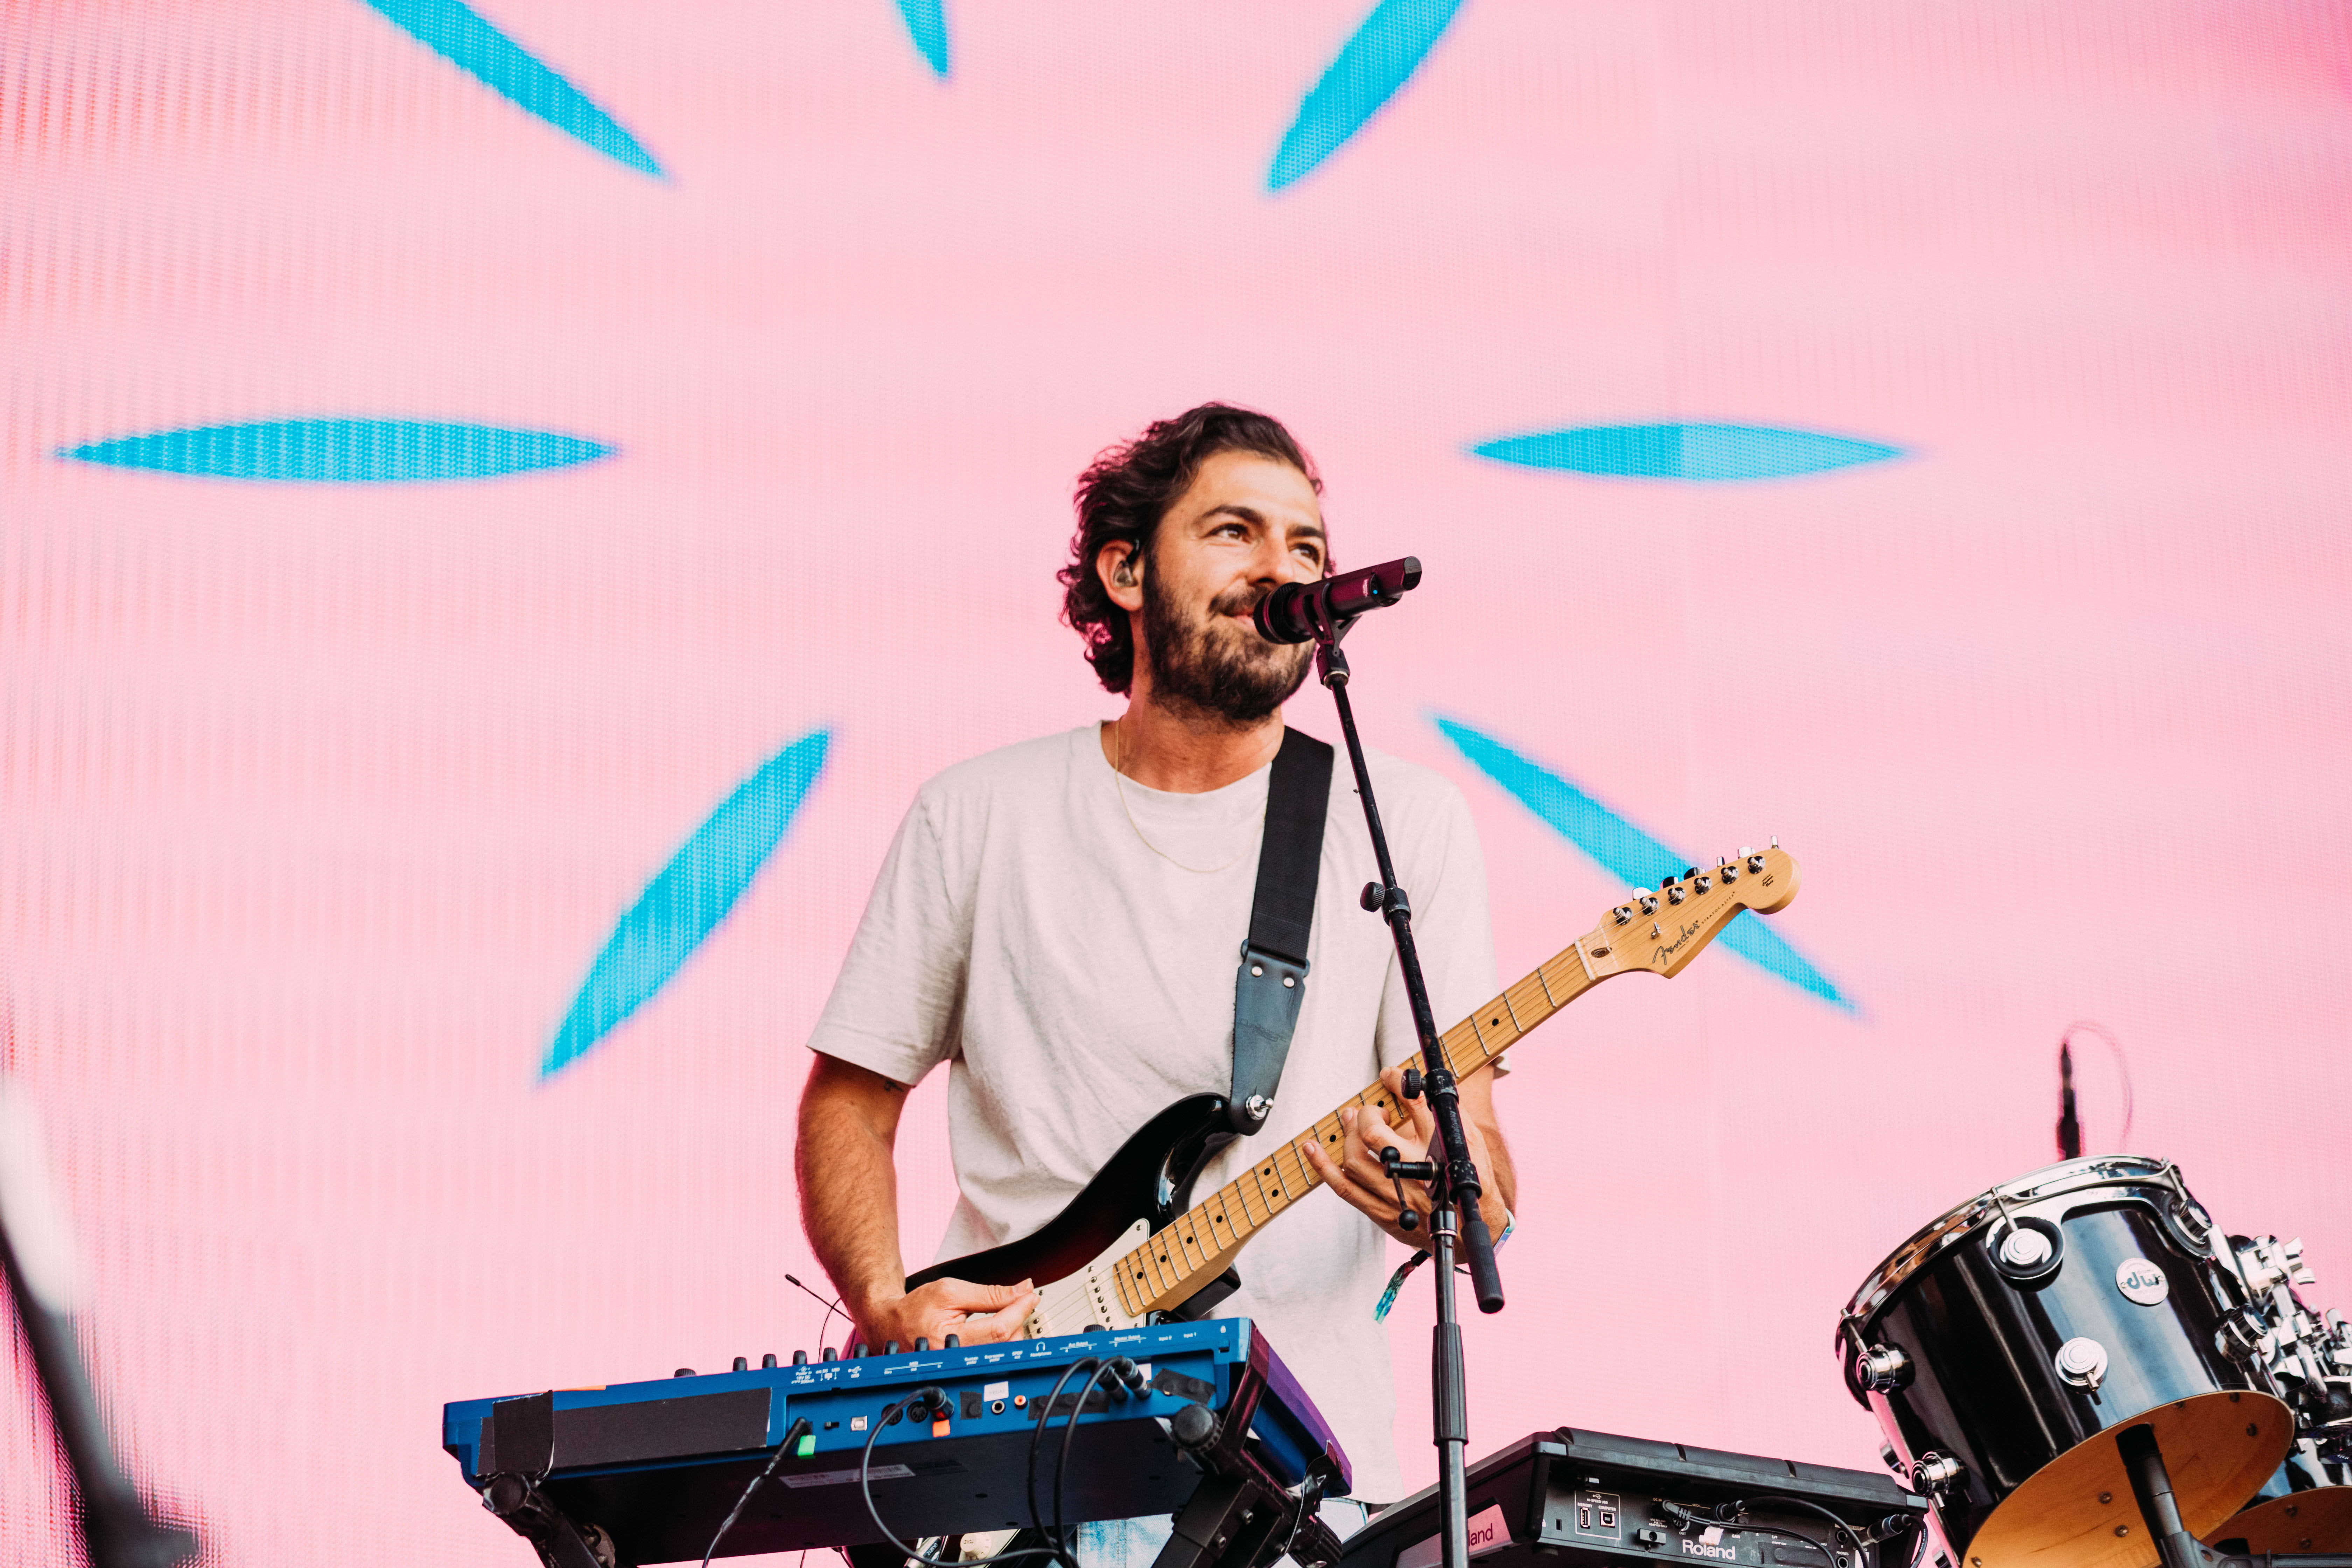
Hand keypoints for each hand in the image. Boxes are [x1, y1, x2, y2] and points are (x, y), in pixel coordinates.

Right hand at [852, 1277, 1038, 1350]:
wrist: (891, 1325)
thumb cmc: (916, 1307)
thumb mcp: (951, 1291)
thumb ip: (988, 1293)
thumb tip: (1020, 1291)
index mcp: (949, 1338)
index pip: (998, 1327)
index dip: (1019, 1309)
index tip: (1031, 1294)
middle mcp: (955, 1358)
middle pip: (1004, 1343)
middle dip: (1018, 1318)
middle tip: (1021, 1298)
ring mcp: (959, 1366)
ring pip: (1002, 1352)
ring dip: (1013, 1330)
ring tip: (1008, 1310)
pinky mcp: (963, 1368)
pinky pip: (992, 1356)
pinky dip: (1003, 1339)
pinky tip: (1000, 1325)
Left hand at [1304, 1067, 1506, 1248]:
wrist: (1472, 1230)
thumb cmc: (1470, 1180)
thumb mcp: (1468, 1140)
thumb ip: (1444, 1110)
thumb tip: (1415, 1083)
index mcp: (1440, 1148)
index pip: (1415, 1105)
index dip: (1397, 1083)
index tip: (1389, 1075)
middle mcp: (1415, 1171)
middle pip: (1374, 1134)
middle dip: (1366, 1115)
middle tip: (1372, 1112)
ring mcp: (1396, 1194)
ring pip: (1354, 1160)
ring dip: (1346, 1135)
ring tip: (1350, 1121)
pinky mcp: (1381, 1212)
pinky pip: (1344, 1188)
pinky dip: (1323, 1166)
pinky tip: (1311, 1148)